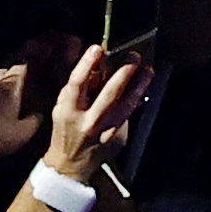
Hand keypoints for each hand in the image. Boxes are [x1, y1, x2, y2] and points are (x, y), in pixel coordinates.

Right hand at [39, 43, 152, 185]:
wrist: (71, 163)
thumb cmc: (66, 128)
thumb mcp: (63, 107)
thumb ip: (79, 88)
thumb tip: (99, 65)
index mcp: (68, 110)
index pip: (77, 83)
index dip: (86, 64)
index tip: (97, 48)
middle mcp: (87, 122)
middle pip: (108, 94)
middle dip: (123, 73)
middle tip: (134, 57)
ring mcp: (104, 131)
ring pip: (126, 106)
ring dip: (139, 86)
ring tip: (148, 70)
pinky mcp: (117, 138)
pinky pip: (129, 115)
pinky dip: (137, 99)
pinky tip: (144, 88)